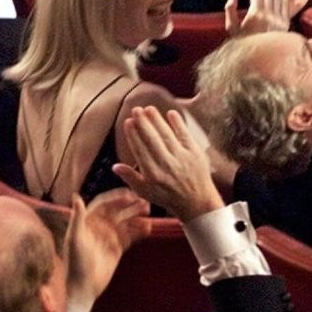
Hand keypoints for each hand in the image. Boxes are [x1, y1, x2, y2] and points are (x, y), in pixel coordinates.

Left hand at [64, 187, 149, 310]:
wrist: (82, 289)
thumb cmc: (75, 263)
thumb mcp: (74, 239)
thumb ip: (77, 218)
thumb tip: (76, 196)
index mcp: (88, 222)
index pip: (104, 204)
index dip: (116, 197)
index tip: (130, 195)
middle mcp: (99, 227)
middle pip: (118, 211)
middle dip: (131, 205)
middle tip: (144, 202)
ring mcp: (109, 237)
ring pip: (126, 222)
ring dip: (137, 216)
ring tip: (148, 212)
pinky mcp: (117, 249)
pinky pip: (130, 236)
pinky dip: (139, 231)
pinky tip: (148, 228)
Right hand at [112, 106, 222, 222]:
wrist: (196, 202)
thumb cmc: (167, 196)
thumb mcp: (146, 192)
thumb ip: (130, 178)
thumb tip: (115, 166)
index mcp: (152, 175)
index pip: (140, 150)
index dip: (133, 135)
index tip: (127, 122)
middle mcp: (166, 166)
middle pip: (152, 140)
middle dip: (143, 123)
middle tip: (136, 109)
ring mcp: (181, 158)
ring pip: (166, 135)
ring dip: (157, 120)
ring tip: (149, 108)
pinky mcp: (195, 153)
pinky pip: (185, 135)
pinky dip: (177, 124)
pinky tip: (171, 113)